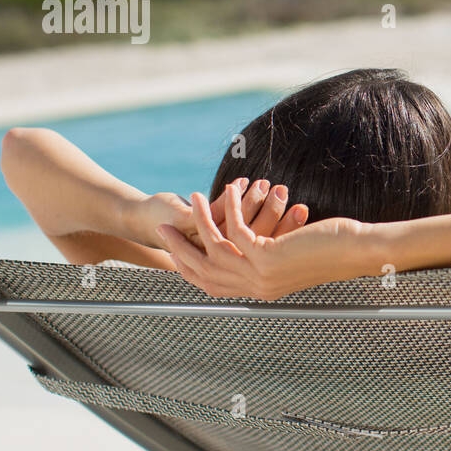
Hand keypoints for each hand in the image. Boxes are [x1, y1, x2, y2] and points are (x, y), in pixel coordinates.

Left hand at [126, 179, 308, 249]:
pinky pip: (212, 215)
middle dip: (277, 220)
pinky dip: (228, 198)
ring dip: (252, 205)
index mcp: (231, 267)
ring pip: (234, 230)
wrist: (147, 221)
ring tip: (266, 185)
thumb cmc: (188, 225)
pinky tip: (240, 183)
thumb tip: (285, 216)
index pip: (267, 255)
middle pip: (254, 246)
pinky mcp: (182, 227)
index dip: (286, 235)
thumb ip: (250, 232)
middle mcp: (215, 263)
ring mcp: (197, 245)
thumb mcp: (224, 230)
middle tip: (293, 202)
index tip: (304, 215)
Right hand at [156, 183, 367, 299]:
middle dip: (180, 247)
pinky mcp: (268, 258)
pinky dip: (229, 208)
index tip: (174, 248)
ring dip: (201, 220)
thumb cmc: (333, 248)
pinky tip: (230, 189)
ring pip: (213, 249)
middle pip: (202, 271)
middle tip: (162, 227)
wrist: (359, 252)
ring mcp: (261, 275)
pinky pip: (235, 231)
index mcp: (260, 290)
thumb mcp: (293, 253)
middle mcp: (257, 288)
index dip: (189, 266)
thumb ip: (269, 253)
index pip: (212, 284)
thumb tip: (253, 243)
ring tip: (195, 197)